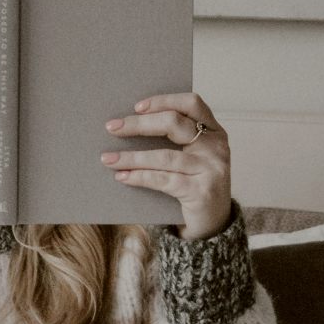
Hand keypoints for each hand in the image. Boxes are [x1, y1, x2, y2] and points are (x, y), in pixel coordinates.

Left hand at [100, 92, 231, 241]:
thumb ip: (173, 140)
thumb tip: (127, 126)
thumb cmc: (195, 183)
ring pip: (164, 156)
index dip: (163, 101)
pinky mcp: (201, 192)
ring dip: (131, 157)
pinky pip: (163, 180)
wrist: (214, 223)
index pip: (191, 103)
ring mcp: (211, 169)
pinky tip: (122, 176)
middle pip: (174, 123)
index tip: (136, 106)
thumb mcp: (191, 157)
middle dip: (139, 124)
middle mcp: (216, 146)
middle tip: (112, 128)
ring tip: (108, 158)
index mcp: (214, 131)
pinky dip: (139, 177)